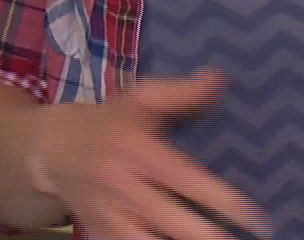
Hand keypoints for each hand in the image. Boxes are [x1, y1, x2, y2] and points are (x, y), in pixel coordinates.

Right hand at [24, 68, 269, 239]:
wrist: (51, 150)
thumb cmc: (108, 123)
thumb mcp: (139, 100)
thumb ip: (180, 94)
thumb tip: (218, 79)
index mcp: (135, 148)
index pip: (184, 179)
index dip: (219, 199)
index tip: (252, 215)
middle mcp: (121, 184)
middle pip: (169, 218)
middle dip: (205, 235)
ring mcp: (109, 213)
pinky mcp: (101, 233)